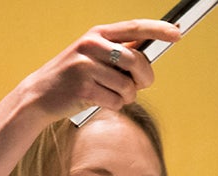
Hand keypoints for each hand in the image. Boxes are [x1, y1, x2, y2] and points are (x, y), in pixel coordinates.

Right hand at [19, 20, 181, 120]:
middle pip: (136, 62)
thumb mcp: (94, 57)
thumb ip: (120, 54)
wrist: (40, 94)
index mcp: (98, 34)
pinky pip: (116, 102)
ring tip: (109, 94)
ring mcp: (85, 66)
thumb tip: (150, 58)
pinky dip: (113, 106)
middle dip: (143, 79)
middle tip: (136, 86)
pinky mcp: (83, 88)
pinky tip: (97, 100)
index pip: (134, 28)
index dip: (158, 29)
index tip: (177, 33)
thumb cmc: (75, 77)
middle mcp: (92, 45)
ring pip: (128, 87)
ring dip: (126, 97)